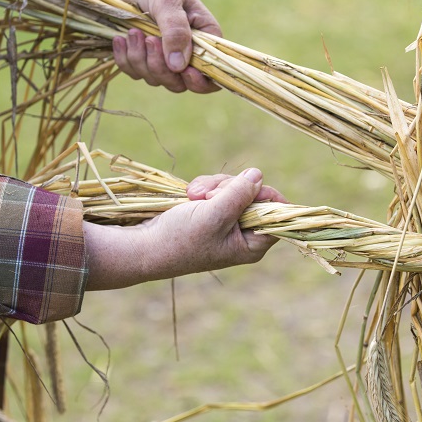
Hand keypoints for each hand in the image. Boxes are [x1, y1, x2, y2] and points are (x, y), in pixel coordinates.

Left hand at [67, 0, 220, 93]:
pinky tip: (120, 39)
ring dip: (140, 60)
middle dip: (160, 67)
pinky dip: (126, 59)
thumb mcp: (167, 1)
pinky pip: (135, 73)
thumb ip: (175, 31)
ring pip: (156, 79)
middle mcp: (187, 51)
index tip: (185, 72)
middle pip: (179, 83)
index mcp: (205, 37)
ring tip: (132, 32)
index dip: (200, 80)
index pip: (212, 73)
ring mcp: (164, 57)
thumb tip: (179, 67)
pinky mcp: (142, 58)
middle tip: (149, 40)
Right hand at [83, 168, 285, 289]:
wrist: (144, 246)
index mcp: (253, 244)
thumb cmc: (180, 239)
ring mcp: (226, 222)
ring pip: (234, 187)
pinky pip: (218, 189)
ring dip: (213, 186)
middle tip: (208, 196)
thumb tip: (258, 175)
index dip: (264, 195)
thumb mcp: (214, 215)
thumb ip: (239, 195)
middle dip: (229, 187)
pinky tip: (188, 196)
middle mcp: (243, 234)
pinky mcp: (211, 212)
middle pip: (254, 194)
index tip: (245, 188)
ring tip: (192, 197)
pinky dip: (203, 188)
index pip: (278, 214)